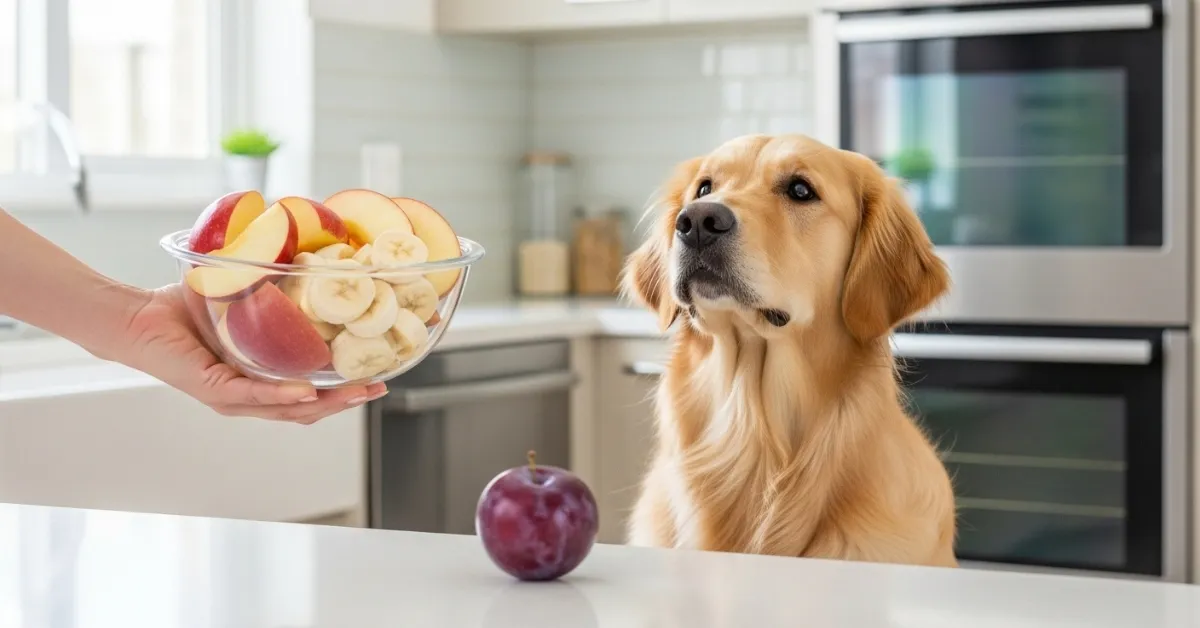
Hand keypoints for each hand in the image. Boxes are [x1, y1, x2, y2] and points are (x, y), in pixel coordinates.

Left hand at [119, 284, 386, 423]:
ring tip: (357, 391)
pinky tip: (308, 391)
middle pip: (307, 411)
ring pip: (288, 410)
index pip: (307, 397)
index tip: (375, 379)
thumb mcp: (240, 301)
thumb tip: (302, 255)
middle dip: (346, 401)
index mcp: (256, 382)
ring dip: (327, 403)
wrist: (136, 317)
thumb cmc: (182, 311)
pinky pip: (253, 395)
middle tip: (378, 387)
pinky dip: (283, 395)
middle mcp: (246, 398)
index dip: (342, 393)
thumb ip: (268, 289)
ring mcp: (230, 398)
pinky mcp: (212, 389)